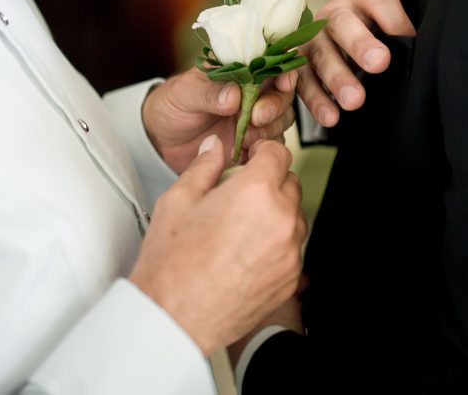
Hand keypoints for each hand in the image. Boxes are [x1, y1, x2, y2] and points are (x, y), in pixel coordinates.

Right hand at [129, 137, 306, 355]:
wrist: (175, 318)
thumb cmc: (173, 264)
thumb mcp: (178, 199)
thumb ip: (204, 166)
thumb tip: (215, 147)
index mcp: (256, 192)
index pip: (279, 153)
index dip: (263, 151)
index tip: (253, 157)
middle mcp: (281, 220)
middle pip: (290, 183)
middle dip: (268, 182)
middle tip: (238, 195)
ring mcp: (289, 252)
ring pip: (294, 216)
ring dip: (275, 213)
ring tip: (239, 227)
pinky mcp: (290, 278)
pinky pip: (291, 248)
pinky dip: (275, 244)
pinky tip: (244, 253)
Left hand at [143, 68, 297, 172]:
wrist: (161, 140)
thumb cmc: (172, 105)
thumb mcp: (184, 93)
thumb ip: (208, 93)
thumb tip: (233, 95)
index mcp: (239, 69)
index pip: (272, 62)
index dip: (284, 70)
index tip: (283, 82)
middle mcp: (253, 91)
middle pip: (283, 93)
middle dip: (275, 105)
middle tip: (256, 116)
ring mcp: (255, 117)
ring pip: (282, 119)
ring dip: (270, 128)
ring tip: (247, 137)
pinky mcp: (253, 141)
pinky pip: (271, 145)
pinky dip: (262, 149)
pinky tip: (244, 151)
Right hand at [283, 0, 435, 126]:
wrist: (336, 35)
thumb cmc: (372, 19)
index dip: (392, 16)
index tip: (410, 36)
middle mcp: (333, 14)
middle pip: (343, 25)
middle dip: (360, 45)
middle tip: (381, 64)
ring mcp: (311, 41)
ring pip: (321, 56)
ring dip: (337, 78)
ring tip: (356, 102)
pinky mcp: (297, 66)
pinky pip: (303, 83)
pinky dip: (316, 101)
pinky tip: (332, 118)